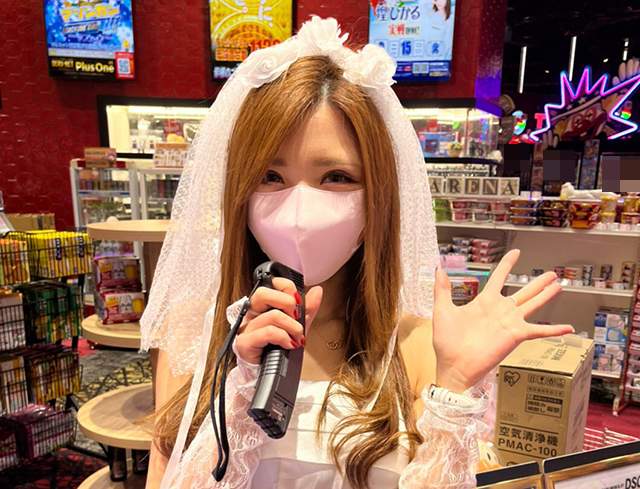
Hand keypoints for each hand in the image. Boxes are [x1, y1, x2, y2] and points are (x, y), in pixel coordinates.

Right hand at [235, 278, 322, 364]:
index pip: (270, 284)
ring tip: (297, 337)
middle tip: (296, 317)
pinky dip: (284, 338)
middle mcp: (252, 314)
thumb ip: (307, 309)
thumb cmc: (278, 347)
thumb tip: (318, 290)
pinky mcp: (245, 342)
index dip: (287, 288)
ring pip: (272, 316)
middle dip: (287, 303)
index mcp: (262, 306)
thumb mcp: (297, 325)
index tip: (298, 301)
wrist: (270, 372)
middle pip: (263, 293)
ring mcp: (246, 328)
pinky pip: (268, 332)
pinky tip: (289, 344)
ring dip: (293, 327)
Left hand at [432, 249, 573, 393]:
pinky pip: (539, 331)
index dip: (507, 264)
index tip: (516, 252)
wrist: (454, 365)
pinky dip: (555, 330)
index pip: (499, 277)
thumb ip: (442, 289)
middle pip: (523, 291)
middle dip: (537, 282)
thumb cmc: (446, 342)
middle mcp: (500, 310)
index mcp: (484, 302)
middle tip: (551, 273)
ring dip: (547, 295)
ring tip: (560, 285)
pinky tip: (569, 328)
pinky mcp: (516, 336)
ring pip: (533, 304)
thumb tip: (438, 269)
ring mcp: (510, 322)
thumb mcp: (443, 310)